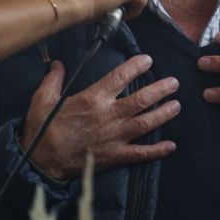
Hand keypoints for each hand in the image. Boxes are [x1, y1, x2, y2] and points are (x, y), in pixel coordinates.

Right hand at [21, 56, 179, 181]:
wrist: (42, 160)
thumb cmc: (42, 128)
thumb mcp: (43, 98)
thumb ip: (53, 79)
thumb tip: (57, 64)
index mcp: (92, 98)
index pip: (119, 77)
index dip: (136, 66)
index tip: (148, 60)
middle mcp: (108, 115)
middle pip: (141, 99)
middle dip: (160, 89)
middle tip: (174, 83)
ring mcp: (114, 137)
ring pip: (146, 123)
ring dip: (164, 114)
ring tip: (177, 106)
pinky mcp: (115, 155)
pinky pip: (140, 153)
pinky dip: (157, 150)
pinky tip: (171, 146)